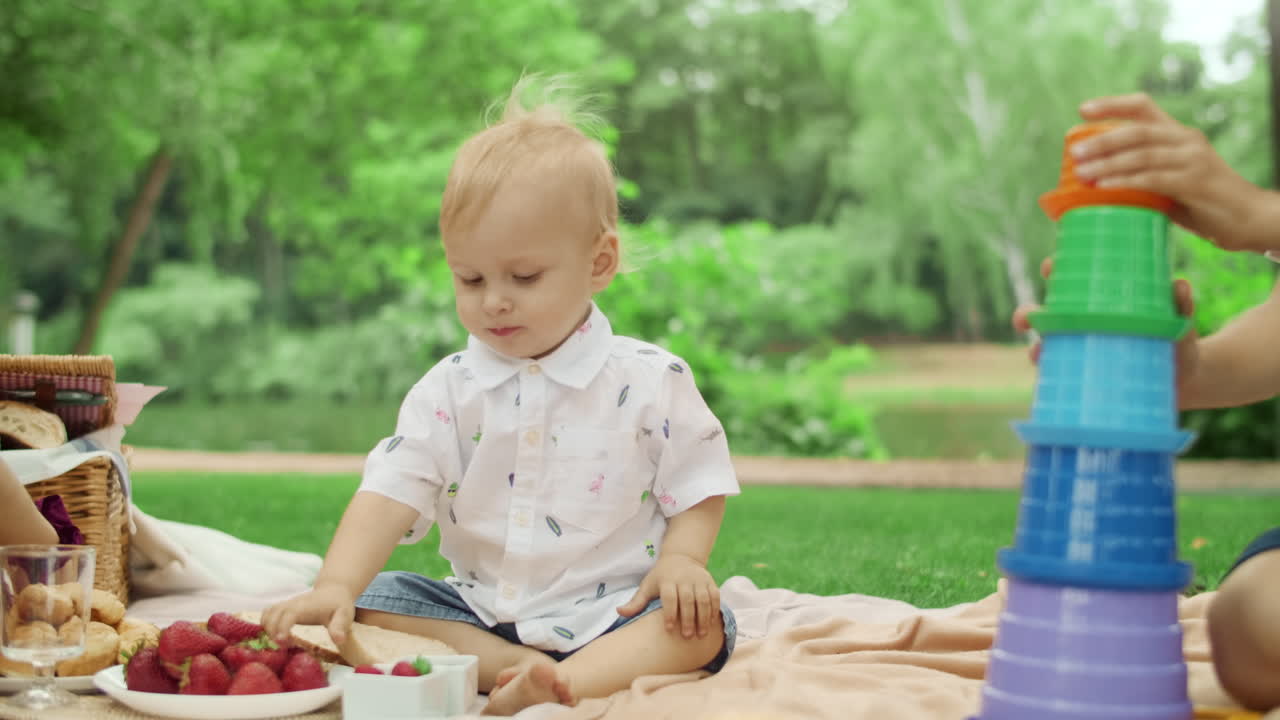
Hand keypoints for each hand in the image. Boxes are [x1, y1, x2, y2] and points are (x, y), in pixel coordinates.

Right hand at [261, 581, 356, 647]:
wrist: (334, 590)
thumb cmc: (338, 604)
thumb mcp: (344, 615)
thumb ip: (340, 626)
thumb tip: (339, 640)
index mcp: (305, 606)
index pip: (289, 614)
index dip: (282, 627)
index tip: (282, 641)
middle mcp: (292, 604)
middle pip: (273, 614)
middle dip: (272, 631)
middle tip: (282, 647)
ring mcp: (286, 605)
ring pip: (267, 613)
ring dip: (267, 629)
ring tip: (279, 643)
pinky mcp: (283, 608)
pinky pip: (268, 614)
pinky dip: (266, 625)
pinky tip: (275, 636)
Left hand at [616, 554, 719, 638]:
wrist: (681, 557)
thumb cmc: (661, 576)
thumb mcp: (647, 586)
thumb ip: (636, 602)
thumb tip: (619, 612)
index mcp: (667, 580)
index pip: (669, 597)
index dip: (670, 613)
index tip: (670, 629)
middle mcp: (684, 579)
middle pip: (688, 600)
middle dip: (688, 619)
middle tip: (687, 636)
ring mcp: (698, 579)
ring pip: (703, 599)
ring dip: (703, 617)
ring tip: (701, 634)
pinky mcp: (710, 581)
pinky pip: (715, 596)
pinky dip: (714, 610)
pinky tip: (711, 623)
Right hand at [1012, 256, 1199, 401]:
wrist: (1186, 382)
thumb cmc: (1175, 342)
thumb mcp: (1178, 321)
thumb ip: (1179, 304)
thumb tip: (1177, 284)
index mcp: (1098, 306)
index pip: (1070, 285)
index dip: (1054, 273)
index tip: (1049, 266)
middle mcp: (1082, 329)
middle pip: (1045, 318)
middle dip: (1029, 315)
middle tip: (1026, 318)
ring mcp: (1081, 357)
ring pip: (1046, 351)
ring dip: (1036, 352)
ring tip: (1037, 355)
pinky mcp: (1086, 384)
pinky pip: (1063, 382)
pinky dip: (1053, 381)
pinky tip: (1049, 383)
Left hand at [1071, 93, 1272, 253]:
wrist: (1247, 219)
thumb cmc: (1202, 203)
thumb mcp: (1168, 184)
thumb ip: (1141, 177)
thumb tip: (1094, 184)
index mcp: (1177, 134)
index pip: (1143, 106)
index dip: (1112, 104)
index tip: (1082, 109)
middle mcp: (1185, 140)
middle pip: (1137, 131)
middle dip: (1102, 140)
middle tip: (1075, 153)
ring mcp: (1192, 158)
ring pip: (1142, 154)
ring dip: (1108, 164)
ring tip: (1081, 174)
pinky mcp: (1195, 181)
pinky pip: (1154, 178)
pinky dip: (1126, 182)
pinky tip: (1104, 188)